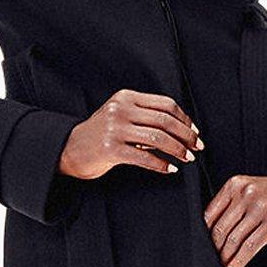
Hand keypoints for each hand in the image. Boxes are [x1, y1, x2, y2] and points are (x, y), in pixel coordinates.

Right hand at [58, 90, 203, 179]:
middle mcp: (120, 109)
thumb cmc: (101, 135)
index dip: (185, 119)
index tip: (195, 132)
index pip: (165, 104)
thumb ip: (145, 116)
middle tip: (197, 147)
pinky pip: (143, 158)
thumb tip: (182, 127)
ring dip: (178, 150)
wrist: (69, 149)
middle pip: (165, 121)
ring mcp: (114, 129)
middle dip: (186, 135)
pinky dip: (161, 165)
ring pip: (157, 139)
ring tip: (187, 159)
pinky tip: (170, 169)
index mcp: (126, 97)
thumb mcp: (121, 116)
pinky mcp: (110, 149)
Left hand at [204, 174, 266, 266]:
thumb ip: (232, 204)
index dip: (203, 235)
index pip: (210, 214)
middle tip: (210, 260)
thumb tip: (212, 232)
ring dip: (224, 258)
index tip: (202, 246)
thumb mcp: (249, 189)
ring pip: (233, 240)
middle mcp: (246, 194)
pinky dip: (238, 262)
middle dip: (213, 249)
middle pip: (220, 229)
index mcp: (235, 184)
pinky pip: (250, 247)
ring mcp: (260, 209)